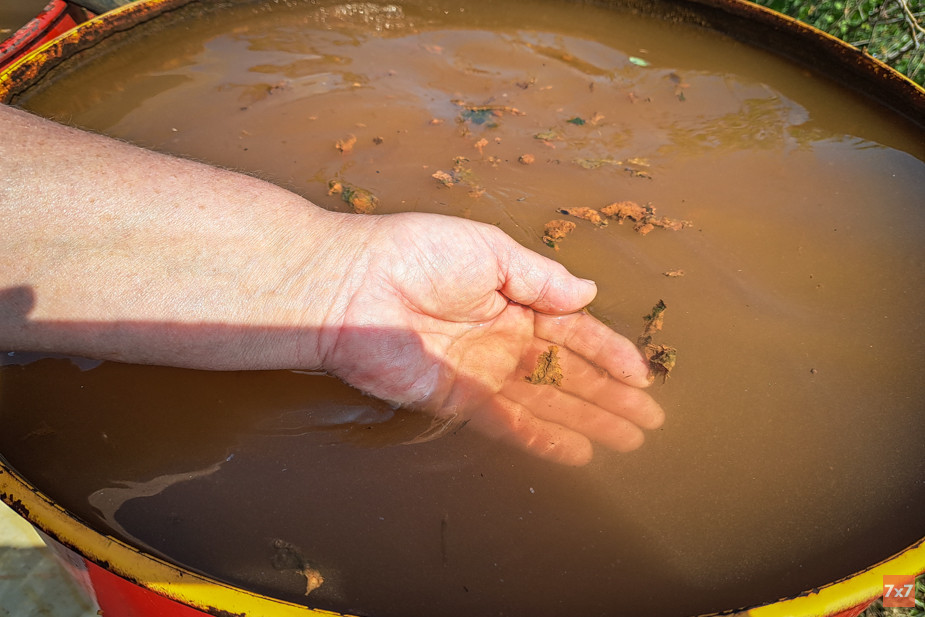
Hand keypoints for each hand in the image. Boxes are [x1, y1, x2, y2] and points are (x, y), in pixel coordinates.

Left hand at [321, 212, 664, 464]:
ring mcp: (481, 371)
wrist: (354, 285)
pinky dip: (542, 438)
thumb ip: (541, 277)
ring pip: (546, 402)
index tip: (642, 374)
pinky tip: (577, 452)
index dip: (609, 352)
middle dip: (609, 396)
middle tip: (648, 422)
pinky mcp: (456, 399)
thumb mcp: (490, 250)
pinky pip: (507, 424)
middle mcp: (502, 338)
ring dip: (587, 422)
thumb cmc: (419, 253)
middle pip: (567, 373)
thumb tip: (589, 291)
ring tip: (626, 442)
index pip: (573, 330)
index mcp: (513, 297)